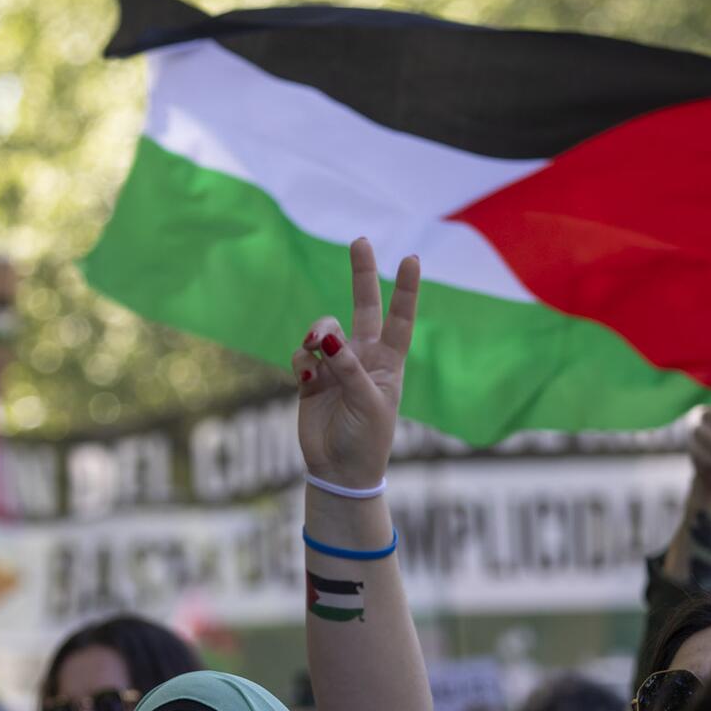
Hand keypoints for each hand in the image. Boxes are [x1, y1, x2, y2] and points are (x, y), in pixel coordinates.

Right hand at [289, 238, 419, 489]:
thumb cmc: (365, 439)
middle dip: (361, 274)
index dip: (405, 289)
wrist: (339, 470)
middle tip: (360, 240)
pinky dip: (300, 359)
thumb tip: (325, 339)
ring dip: (317, 332)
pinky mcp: (310, 377)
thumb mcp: (367, 402)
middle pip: (363, 306)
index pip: (399, 319)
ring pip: (323, 330)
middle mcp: (363, 357)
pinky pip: (301, 353)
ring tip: (314, 348)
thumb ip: (349, 367)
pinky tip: (303, 377)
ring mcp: (335, 366)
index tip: (410, 258)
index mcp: (388, 362)